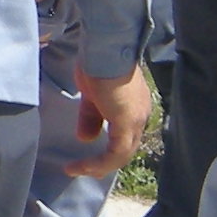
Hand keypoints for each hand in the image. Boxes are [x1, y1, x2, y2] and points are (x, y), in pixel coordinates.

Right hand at [72, 61, 153, 180]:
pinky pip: (115, 154)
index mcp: (133, 107)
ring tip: (76, 169)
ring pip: (121, 155)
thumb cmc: (97, 62)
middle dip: (102, 163)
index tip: (84, 156)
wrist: (105, 47)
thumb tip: (86, 138)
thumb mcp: (91, 94)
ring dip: (97, 166)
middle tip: (81, 169)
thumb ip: (90, 117)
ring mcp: (136, 120)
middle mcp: (140, 115)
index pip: (124, 136)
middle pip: (124, 149)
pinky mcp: (127, 123)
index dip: (106, 150)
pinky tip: (81, 165)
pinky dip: (98, 163)